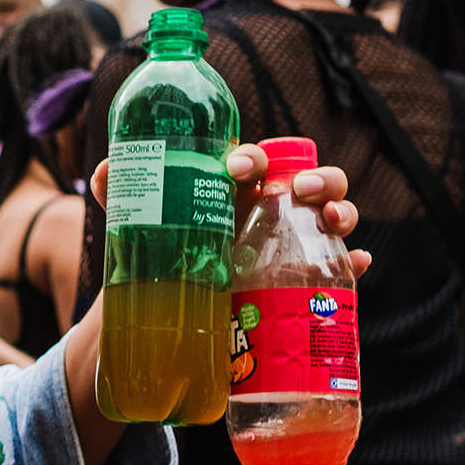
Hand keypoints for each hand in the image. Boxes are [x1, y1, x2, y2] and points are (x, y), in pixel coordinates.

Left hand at [87, 143, 371, 275]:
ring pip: (332, 216)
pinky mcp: (300, 280)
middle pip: (309, 181)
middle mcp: (269, 210)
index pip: (256, 161)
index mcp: (235, 189)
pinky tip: (356, 262)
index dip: (253, 157)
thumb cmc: (160, 249)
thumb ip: (119, 193)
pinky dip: (353, 261)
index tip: (237, 168)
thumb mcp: (138, 221)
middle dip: (318, 178)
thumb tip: (108, 170)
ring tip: (333, 219)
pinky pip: (339, 266)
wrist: (166, 307)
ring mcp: (290, 244)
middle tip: (298, 191)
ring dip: (342, 209)